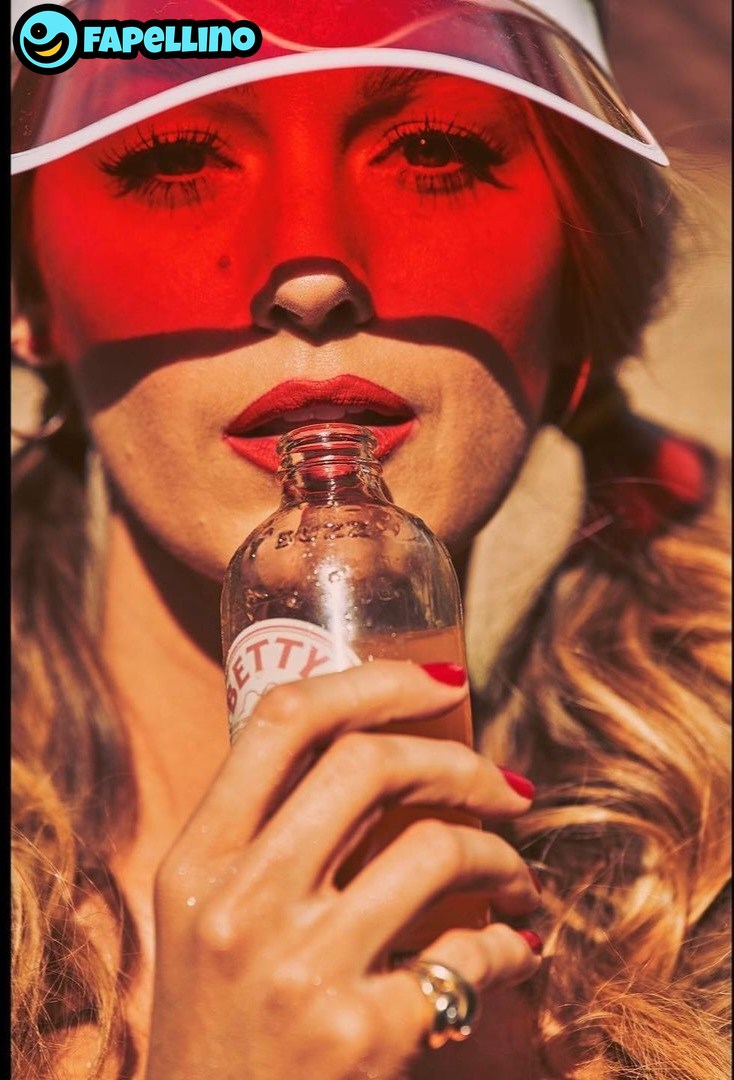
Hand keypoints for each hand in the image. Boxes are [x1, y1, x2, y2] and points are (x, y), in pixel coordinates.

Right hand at [145, 661, 540, 1079]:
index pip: (283, 721)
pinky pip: (468, 957)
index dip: (372, 679)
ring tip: (515, 877)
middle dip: (459, 762)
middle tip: (503, 787)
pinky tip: (515, 951)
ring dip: (500, 856)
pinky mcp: (359, 1036)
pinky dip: (509, 946)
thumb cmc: (220, 1028)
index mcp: (197, 861)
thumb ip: (262, 840)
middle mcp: (239, 904)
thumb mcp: (204, 922)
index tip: (439, 682)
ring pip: (435, 850)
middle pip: (369, 765)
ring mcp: (298, 971)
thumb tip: (378, 757)